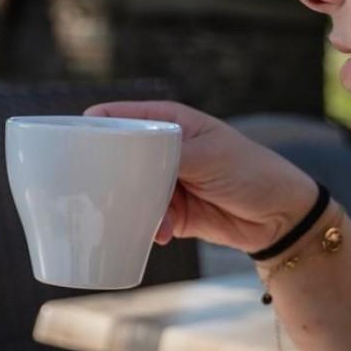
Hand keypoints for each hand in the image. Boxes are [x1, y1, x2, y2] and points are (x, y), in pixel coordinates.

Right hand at [85, 101, 317, 252]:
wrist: (281, 218)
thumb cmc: (250, 171)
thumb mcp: (207, 156)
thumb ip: (166, 155)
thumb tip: (126, 161)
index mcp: (166, 122)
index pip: (116, 117)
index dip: (90, 129)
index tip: (70, 146)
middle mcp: (159, 149)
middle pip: (114, 158)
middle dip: (104, 176)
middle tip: (92, 191)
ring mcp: (162, 181)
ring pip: (126, 191)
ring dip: (131, 207)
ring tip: (149, 217)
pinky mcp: (169, 211)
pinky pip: (143, 217)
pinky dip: (148, 227)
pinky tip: (162, 233)